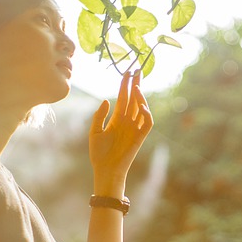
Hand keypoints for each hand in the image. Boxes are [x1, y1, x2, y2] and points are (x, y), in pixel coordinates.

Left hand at [89, 70, 152, 194]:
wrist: (105, 170)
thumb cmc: (99, 154)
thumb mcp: (95, 132)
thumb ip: (99, 116)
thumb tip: (107, 100)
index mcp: (117, 119)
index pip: (123, 98)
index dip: (125, 85)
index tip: (127, 72)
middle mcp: (127, 121)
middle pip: (134, 99)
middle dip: (136, 85)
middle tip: (137, 71)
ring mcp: (135, 129)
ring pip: (142, 108)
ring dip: (141, 97)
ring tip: (136, 86)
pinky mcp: (140, 137)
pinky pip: (147, 123)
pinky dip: (147, 114)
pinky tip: (141, 106)